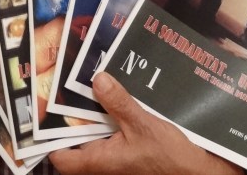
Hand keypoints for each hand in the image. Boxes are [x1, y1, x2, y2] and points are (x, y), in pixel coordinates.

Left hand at [49, 72, 243, 174]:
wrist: (197, 172)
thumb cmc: (169, 157)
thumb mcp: (143, 124)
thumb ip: (119, 103)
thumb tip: (98, 80)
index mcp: (100, 161)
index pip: (62, 157)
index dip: (51, 136)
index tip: (50, 108)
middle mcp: (103, 163)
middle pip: (77, 140)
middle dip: (74, 115)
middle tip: (72, 86)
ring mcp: (115, 158)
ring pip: (95, 134)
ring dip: (94, 113)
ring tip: (92, 85)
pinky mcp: (127, 151)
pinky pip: (110, 132)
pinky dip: (109, 116)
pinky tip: (115, 96)